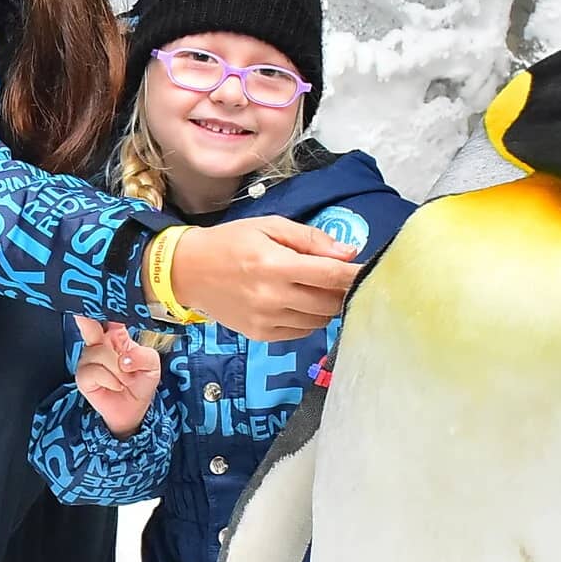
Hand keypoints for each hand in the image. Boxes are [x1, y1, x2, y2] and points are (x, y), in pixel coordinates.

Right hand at [73, 316, 162, 436]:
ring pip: (101, 354)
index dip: (102, 304)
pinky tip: (116, 386)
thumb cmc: (141, 381)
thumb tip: (125, 358)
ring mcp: (88, 359)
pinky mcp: (83, 376)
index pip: (107, 315)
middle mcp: (98, 343)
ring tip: (126, 380)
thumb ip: (143, 355)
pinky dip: (111, 380)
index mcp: (115, 334)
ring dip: (119, 371)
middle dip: (86, 319)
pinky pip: (95, 371)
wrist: (134, 409)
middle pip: (88, 324)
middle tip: (85, 317)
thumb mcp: (152, 365)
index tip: (97, 293)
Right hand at [165, 216, 359, 341]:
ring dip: (328, 306)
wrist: (188, 272)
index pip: (330, 275)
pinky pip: (300, 331)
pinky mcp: (260, 335)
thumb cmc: (230, 242)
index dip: (355, 275)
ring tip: (320, 289)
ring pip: (318, 320)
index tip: (373, 271)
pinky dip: (309, 318)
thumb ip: (310, 239)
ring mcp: (266, 320)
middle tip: (343, 278)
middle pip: (329, 302)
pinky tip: (300, 303)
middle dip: (343, 290)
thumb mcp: (269, 227)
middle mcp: (272, 297)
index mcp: (275, 265)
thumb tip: (348, 253)